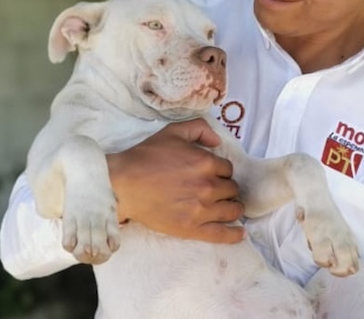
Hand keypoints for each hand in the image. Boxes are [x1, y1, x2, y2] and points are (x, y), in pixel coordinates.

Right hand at [106, 119, 245, 243]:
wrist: (124, 185)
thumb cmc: (146, 157)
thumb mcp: (173, 132)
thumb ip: (199, 129)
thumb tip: (218, 142)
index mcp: (206, 163)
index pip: (227, 169)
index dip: (220, 171)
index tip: (213, 175)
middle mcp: (208, 186)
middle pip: (231, 189)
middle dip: (226, 188)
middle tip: (217, 190)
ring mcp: (201, 209)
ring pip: (231, 210)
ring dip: (232, 207)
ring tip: (228, 207)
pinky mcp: (192, 228)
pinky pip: (221, 234)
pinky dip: (234, 234)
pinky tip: (240, 233)